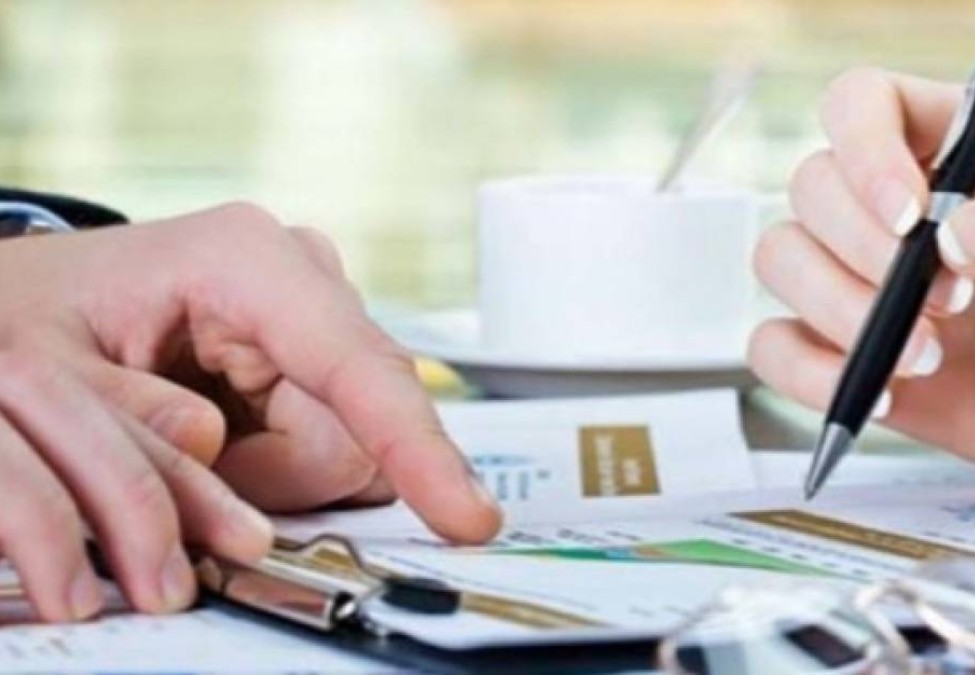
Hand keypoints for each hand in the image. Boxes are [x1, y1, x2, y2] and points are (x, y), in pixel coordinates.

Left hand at [0, 203, 499, 621]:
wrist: (40, 304)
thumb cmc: (41, 319)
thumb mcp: (48, 379)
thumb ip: (132, 424)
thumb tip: (216, 449)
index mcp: (246, 260)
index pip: (357, 366)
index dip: (415, 446)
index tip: (464, 516)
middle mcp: (301, 278)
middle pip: (352, 428)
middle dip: (276, 478)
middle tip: (193, 470)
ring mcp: (315, 317)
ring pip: (344, 446)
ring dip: (269, 476)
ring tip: (196, 443)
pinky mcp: (317, 355)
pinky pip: (329, 443)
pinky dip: (273, 467)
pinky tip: (223, 437)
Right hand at [750, 68, 974, 486]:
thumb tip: (956, 237)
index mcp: (958, 151)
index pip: (862, 103)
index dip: (865, 148)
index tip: (910, 216)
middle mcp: (895, 210)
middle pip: (812, 187)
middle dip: (866, 251)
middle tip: (952, 303)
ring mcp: (863, 281)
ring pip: (780, 258)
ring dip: (838, 311)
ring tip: (928, 359)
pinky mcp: (846, 353)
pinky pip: (774, 348)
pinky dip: (808, 374)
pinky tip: (880, 395)